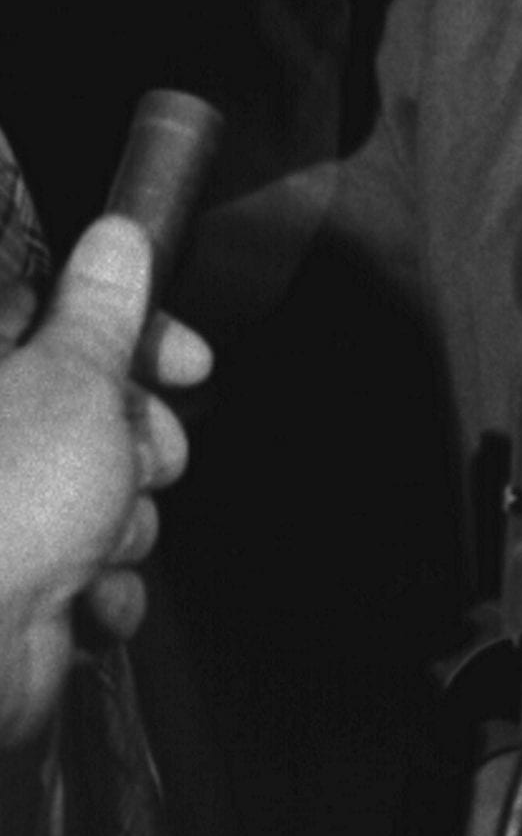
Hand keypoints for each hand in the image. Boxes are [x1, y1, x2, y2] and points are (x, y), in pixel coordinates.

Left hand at [0, 215, 211, 744]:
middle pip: (92, 409)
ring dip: (125, 523)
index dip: (136, 335)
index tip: (188, 359)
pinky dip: (101, 586)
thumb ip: (103, 308)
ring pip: (101, 491)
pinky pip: (88, 569)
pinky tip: (85, 597)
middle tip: (145, 459)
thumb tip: (119, 237)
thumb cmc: (0, 511)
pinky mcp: (12, 586)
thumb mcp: (71, 378)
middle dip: (141, 444)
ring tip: (100, 544)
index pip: (60, 315)